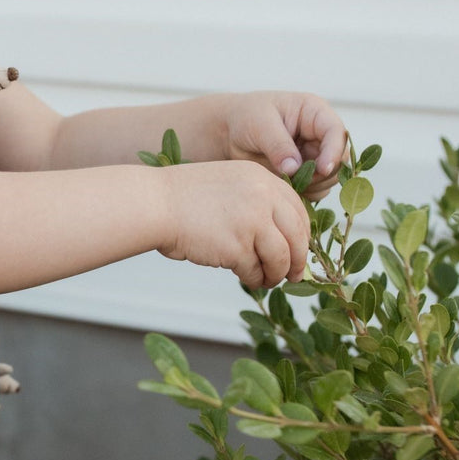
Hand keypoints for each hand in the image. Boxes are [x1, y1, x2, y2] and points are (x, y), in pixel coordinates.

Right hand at [156, 160, 310, 288]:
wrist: (156, 204)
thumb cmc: (186, 199)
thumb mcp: (231, 185)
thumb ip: (258, 201)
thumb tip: (286, 238)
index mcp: (263, 179)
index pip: (299, 211)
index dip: (303, 236)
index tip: (299, 251)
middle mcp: (263, 197)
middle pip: (297, 236)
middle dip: (299, 260)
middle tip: (295, 276)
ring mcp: (252, 222)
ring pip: (281, 258)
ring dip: (276, 274)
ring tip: (266, 280)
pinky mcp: (237, 247)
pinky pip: (255, 270)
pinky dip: (253, 279)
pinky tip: (246, 279)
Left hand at [220, 91, 346, 200]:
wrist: (230, 133)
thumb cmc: (246, 118)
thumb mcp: (259, 125)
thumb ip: (278, 145)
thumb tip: (295, 168)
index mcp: (315, 113)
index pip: (336, 132)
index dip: (333, 151)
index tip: (322, 169)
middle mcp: (320, 135)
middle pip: (339, 159)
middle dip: (321, 173)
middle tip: (295, 179)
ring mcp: (315, 155)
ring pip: (329, 178)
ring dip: (312, 185)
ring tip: (284, 180)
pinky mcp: (307, 174)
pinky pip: (316, 189)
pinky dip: (304, 193)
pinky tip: (285, 188)